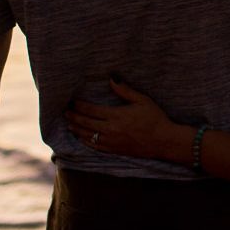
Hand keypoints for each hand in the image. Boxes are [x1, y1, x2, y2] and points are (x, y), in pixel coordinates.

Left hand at [65, 79, 187, 160]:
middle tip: (65, 111)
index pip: (91, 110)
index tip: (72, 101)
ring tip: (69, 123)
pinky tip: (80, 137)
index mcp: (117, 116)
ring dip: (76, 128)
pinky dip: (85, 141)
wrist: (163, 141)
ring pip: (87, 135)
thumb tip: (112, 79)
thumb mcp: (142, 100)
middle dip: (73, 116)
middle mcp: (111, 129)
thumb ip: (125, 91)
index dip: (79, 106)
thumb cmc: (155, 118)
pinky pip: (94, 146)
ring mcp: (111, 142)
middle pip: (85, 123)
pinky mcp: (114, 150)